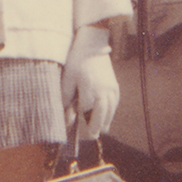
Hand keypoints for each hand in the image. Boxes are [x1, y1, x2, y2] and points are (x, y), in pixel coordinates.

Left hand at [61, 24, 119, 138]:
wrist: (94, 45)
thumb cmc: (78, 60)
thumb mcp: (68, 77)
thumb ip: (66, 96)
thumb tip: (66, 112)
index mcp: (89, 89)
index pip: (84, 112)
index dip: (77, 119)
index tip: (71, 125)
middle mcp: (103, 92)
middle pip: (100, 117)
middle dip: (94, 128)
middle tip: (90, 136)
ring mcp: (111, 90)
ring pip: (109, 114)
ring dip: (103, 122)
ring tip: (98, 130)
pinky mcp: (115, 88)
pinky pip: (114, 106)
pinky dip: (109, 113)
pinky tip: (104, 117)